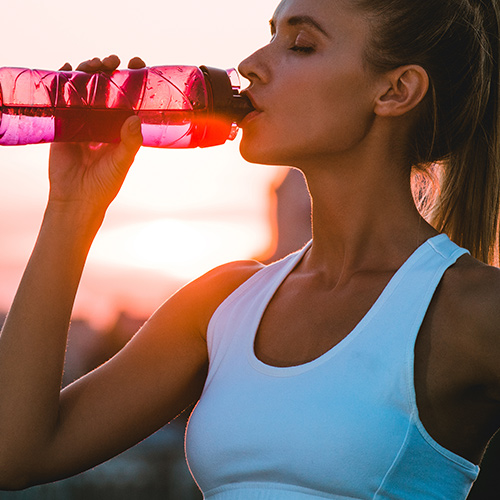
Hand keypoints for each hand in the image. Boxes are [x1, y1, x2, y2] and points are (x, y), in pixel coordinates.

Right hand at [49, 55, 145, 213]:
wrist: (77, 198)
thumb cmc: (105, 183)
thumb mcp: (122, 162)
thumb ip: (130, 142)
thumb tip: (135, 118)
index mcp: (121, 127)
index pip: (128, 97)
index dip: (132, 79)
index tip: (138, 64)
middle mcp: (103, 121)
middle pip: (106, 88)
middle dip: (109, 70)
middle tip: (114, 61)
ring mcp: (82, 120)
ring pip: (85, 88)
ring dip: (88, 71)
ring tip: (94, 64)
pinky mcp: (63, 124)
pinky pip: (62, 98)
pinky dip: (63, 81)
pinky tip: (67, 68)